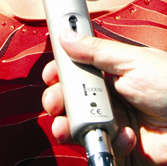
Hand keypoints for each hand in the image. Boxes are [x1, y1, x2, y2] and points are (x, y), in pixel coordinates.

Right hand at [42, 30, 166, 164]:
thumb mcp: (131, 60)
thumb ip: (95, 50)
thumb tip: (67, 34)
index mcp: (109, 69)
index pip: (75, 68)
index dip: (60, 72)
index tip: (50, 75)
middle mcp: (109, 94)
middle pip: (71, 97)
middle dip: (59, 100)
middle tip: (57, 103)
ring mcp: (114, 120)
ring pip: (79, 124)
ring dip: (72, 125)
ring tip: (73, 127)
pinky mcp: (121, 146)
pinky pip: (100, 145)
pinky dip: (108, 142)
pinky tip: (124, 137)